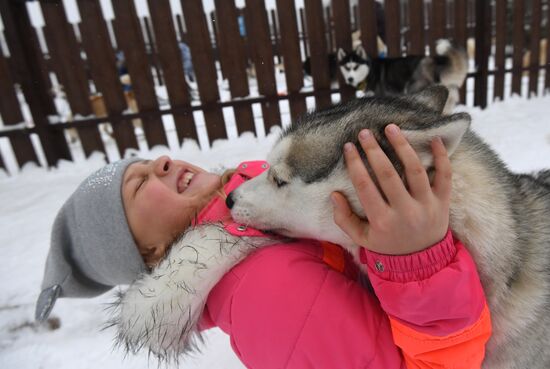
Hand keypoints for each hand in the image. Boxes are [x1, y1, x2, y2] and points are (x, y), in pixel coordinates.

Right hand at [331, 124, 451, 254]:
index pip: (365, 186)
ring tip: (391, 128)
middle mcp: (405, 212)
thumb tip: (334, 194)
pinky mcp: (443, 202)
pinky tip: (433, 139)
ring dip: (402, 146)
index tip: (348, 147)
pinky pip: (445, 176)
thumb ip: (344, 219)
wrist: (422, 262)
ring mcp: (426, 205)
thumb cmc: (388, 245)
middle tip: (364, 132)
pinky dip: (442, 156)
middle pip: (388, 174)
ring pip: (415, 170)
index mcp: (382, 221)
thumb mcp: (362, 238)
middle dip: (374, 150)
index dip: (355, 164)